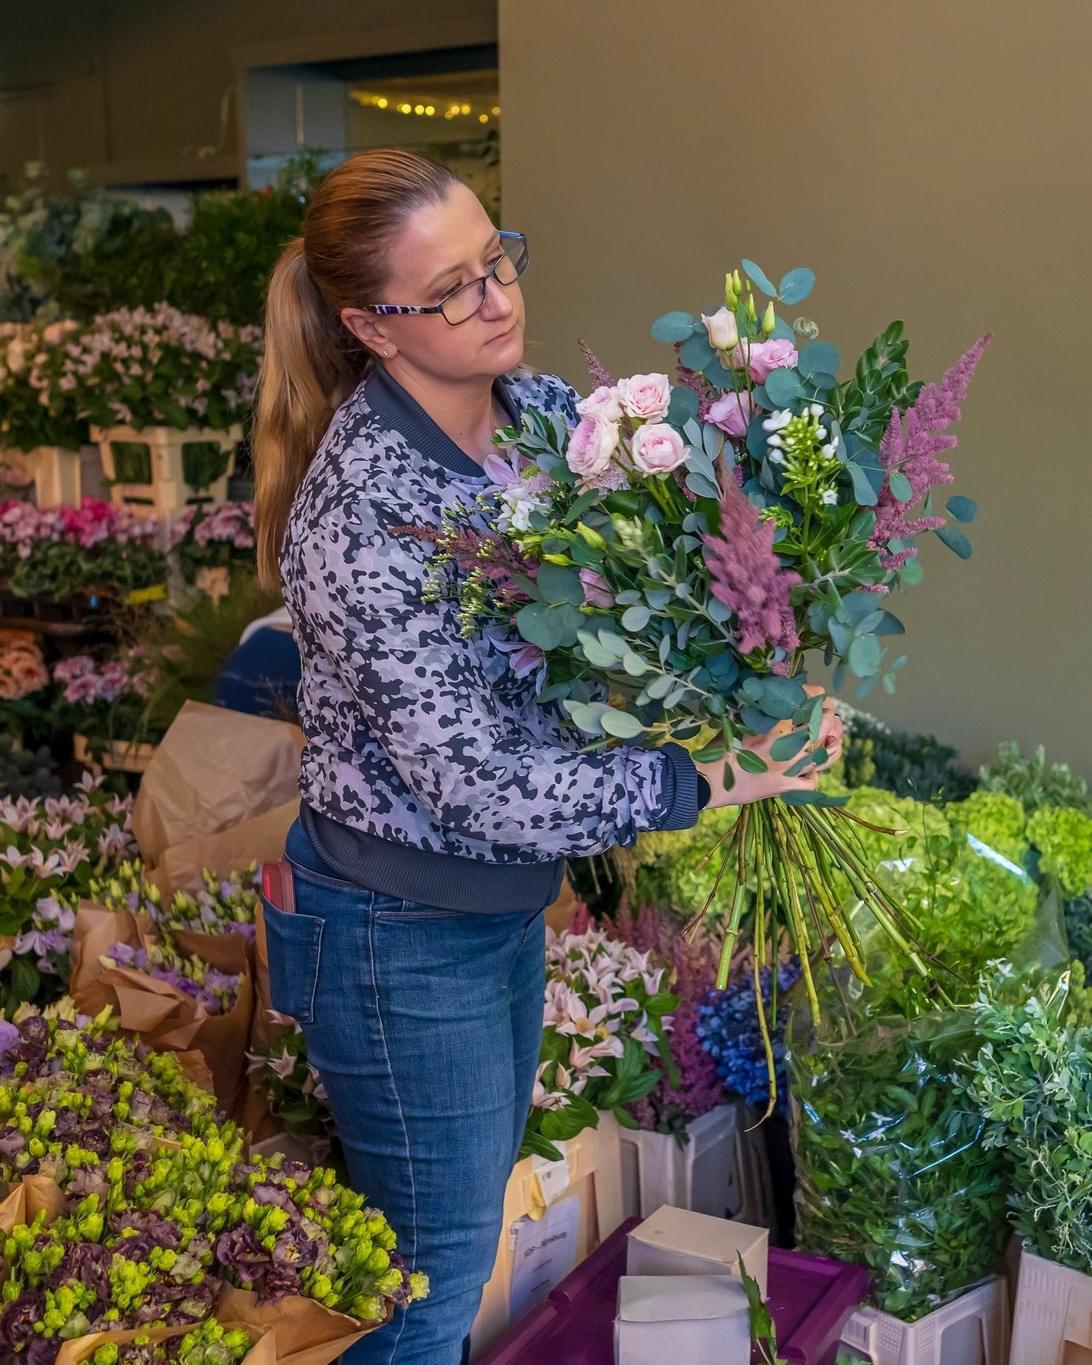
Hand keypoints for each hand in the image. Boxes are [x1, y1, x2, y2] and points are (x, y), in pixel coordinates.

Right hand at [697, 687, 843, 808]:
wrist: (709, 781)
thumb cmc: (721, 749)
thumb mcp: (739, 720)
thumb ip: (760, 710)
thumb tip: (772, 696)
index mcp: (777, 726)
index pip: (808, 702)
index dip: (816, 693)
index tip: (816, 692)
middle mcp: (789, 747)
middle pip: (825, 725)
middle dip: (829, 714)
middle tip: (827, 711)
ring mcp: (791, 769)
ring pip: (826, 754)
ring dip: (833, 742)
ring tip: (832, 736)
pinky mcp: (787, 788)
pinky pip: (812, 782)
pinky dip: (814, 775)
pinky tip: (809, 769)